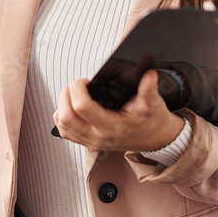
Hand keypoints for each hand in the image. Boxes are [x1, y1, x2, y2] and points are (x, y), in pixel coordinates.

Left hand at [53, 70, 185, 152]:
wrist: (155, 138)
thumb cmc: (151, 119)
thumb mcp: (152, 102)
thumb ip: (149, 87)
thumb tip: (149, 73)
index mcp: (112, 126)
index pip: (82, 107)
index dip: (78, 88)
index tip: (85, 80)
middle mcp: (98, 137)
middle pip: (66, 117)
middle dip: (66, 95)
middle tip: (77, 85)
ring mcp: (91, 142)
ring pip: (62, 126)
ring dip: (62, 106)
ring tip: (74, 94)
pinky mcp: (88, 143)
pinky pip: (65, 132)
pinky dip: (62, 118)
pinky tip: (71, 107)